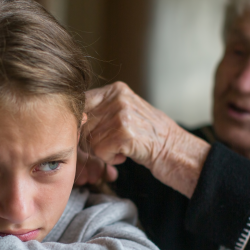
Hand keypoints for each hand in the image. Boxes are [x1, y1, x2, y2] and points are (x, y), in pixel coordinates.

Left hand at [83, 81, 210, 197]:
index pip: (80, 104)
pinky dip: (110, 160)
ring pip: (90, 140)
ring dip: (102, 152)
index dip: (79, 125)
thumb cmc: (150, 137)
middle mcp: (118, 98)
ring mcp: (122, 114)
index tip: (89, 137)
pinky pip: (100, 152)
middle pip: (82, 123)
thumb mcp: (126, 114)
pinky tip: (126, 156)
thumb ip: (101, 112)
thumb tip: (70, 121)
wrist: (179, 152)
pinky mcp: (125, 134)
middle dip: (89, 142)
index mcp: (116, 89)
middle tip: (108, 148)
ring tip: (122, 149)